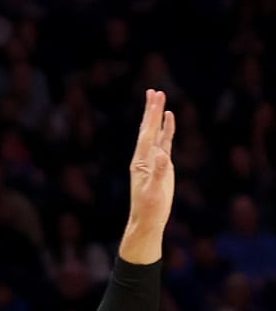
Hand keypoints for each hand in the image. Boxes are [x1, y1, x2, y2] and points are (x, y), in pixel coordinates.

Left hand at [121, 89, 174, 260]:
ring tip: (158, 98)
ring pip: (156, 133)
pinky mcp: (162, 164)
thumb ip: (158, 172)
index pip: (146, 134)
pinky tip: (169, 119)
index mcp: (141, 161)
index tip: (155, 99)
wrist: (148, 219)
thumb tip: (161, 154)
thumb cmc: (149, 208)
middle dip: (151, 110)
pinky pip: (165, 142)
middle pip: (148, 129)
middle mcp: (145, 157)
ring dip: (157, 117)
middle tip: (153, 91)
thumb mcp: (153, 191)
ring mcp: (153, 159)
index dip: (151, 117)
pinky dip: (167, 130)